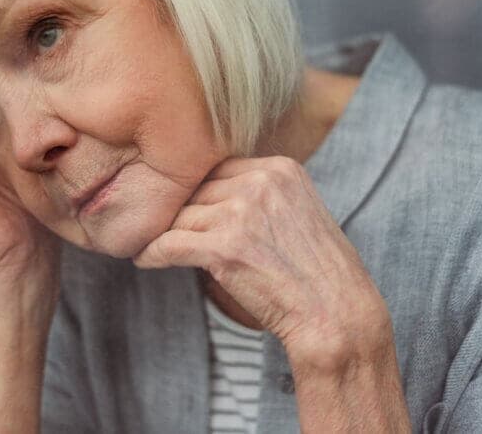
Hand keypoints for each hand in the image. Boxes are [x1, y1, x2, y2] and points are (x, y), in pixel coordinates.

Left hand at [133, 156, 390, 366]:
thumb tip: (211, 194)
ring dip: (162, 234)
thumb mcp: (299, 212)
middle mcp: (261, 182)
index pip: (218, 168)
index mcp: (280, 168)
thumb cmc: (318, 273)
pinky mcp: (224, 247)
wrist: (336, 314)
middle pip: (197, 190)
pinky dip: (152, 254)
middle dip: (179, 213)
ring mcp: (242, 213)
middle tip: (157, 228)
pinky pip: (169, 244)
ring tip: (147, 245)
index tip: (184, 209)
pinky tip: (146, 261)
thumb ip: (261, 195)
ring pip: (180, 216)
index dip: (198, 192)